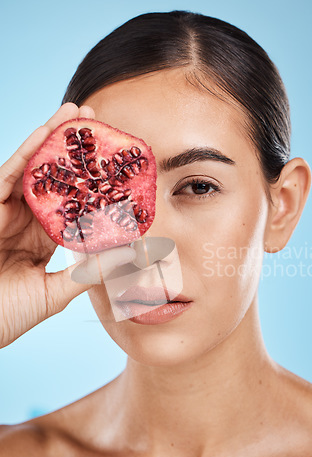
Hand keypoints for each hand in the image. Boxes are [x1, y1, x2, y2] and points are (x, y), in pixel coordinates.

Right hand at [0, 103, 135, 347]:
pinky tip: (46, 131)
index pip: (70, 201)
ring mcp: (6, 211)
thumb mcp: (55, 293)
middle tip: (96, 122)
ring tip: (76, 113)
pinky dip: (27, 152)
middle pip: (51, 175)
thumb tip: (127, 255)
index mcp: (42, 236)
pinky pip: (8, 174)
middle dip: (71, 148)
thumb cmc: (7, 315)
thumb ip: (87, 274)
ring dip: (51, 137)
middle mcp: (25, 218)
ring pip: (31, 167)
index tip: (113, 161)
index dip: (89, 180)